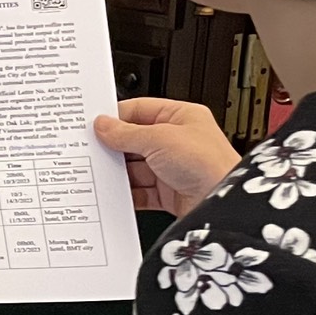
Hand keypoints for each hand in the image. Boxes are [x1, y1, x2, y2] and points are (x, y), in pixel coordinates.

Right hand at [94, 99, 239, 214]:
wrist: (223, 204)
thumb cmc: (208, 164)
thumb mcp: (159, 139)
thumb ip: (126, 133)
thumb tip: (103, 125)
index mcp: (181, 117)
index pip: (140, 110)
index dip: (116, 116)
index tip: (93, 124)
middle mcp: (177, 141)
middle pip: (134, 140)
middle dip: (114, 146)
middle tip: (91, 149)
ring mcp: (172, 167)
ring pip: (135, 167)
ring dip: (119, 171)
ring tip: (100, 172)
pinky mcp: (168, 192)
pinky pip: (140, 191)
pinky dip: (126, 192)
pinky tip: (114, 192)